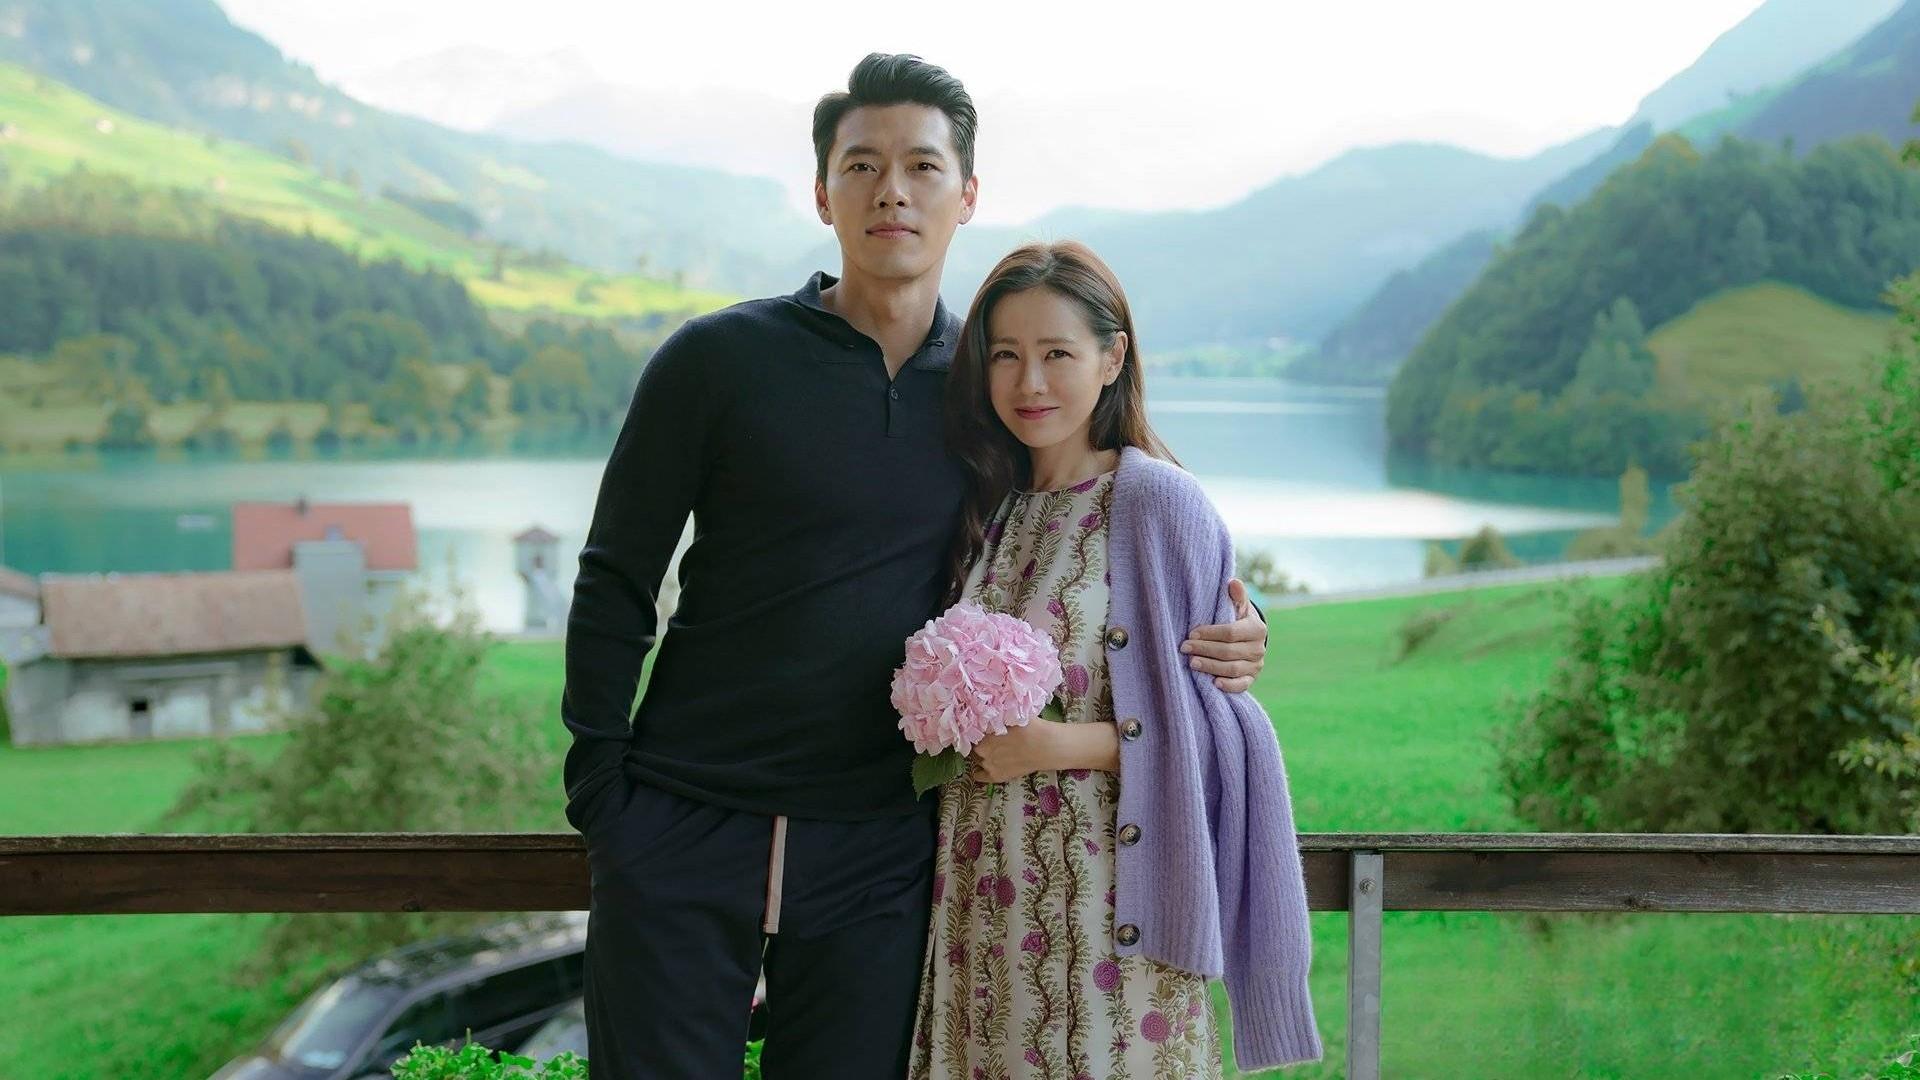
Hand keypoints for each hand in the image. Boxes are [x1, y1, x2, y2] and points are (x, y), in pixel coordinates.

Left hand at [967, 720, 1062, 783]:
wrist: (1045, 746)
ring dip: (982, 755)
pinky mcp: (995, 776)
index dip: (978, 731)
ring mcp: (988, 764)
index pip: (972, 731)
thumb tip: (988, 707)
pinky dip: (979, 772)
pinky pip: (979, 776)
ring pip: (976, 759)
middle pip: (975, 745)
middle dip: (981, 742)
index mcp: (983, 732)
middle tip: (991, 739)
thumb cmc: (1030, 727)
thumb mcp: (1011, 713)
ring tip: (992, 752)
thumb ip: (998, 713)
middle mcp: (982, 749)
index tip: (984, 730)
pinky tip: (984, 767)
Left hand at [1180, 577, 1266, 692]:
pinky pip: (1241, 685)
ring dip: (1211, 667)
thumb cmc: (1237, 619)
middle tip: (1185, 648)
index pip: (1231, 633)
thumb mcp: (1237, 606)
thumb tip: (1232, 582)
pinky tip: (1213, 683)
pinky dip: (1229, 686)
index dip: (1210, 633)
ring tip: (1192, 663)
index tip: (1191, 633)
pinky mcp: (1251, 679)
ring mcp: (1256, 665)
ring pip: (1232, 669)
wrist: (1247, 639)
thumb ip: (1236, 596)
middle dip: (1205, 650)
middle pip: (1229, 652)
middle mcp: (1259, 648)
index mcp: (1256, 628)